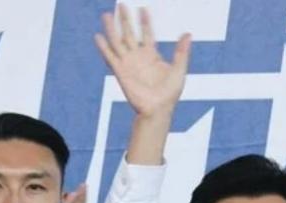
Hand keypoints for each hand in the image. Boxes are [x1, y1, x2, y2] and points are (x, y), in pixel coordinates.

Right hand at [95, 4, 190, 118]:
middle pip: (129, 33)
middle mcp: (138, 57)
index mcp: (151, 55)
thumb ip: (182, 52)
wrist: (158, 109)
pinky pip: (110, 57)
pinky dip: (104, 47)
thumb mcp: (179, 69)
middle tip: (121, 4)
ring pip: (118, 42)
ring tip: (107, 16)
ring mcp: (128, 63)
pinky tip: (98, 36)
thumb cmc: (170, 93)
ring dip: (112, 29)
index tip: (143, 8)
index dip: (145, 21)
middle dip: (125, 19)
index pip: (147, 33)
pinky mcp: (121, 72)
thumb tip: (187, 34)